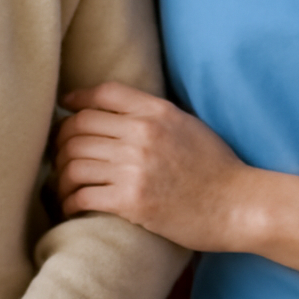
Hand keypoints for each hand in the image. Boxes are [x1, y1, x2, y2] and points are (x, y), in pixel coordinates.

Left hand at [55, 81, 250, 251]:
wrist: (239, 205)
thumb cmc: (216, 168)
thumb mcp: (188, 125)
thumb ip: (154, 114)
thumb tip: (119, 112)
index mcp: (157, 112)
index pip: (103, 93)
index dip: (77, 99)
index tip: (66, 106)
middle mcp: (142, 134)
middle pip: (79, 126)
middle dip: (61, 142)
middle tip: (60, 156)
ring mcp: (135, 167)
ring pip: (74, 160)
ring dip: (61, 175)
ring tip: (63, 185)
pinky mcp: (132, 200)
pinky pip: (82, 193)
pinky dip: (69, 200)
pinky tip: (70, 205)